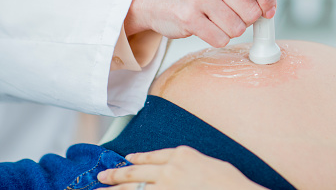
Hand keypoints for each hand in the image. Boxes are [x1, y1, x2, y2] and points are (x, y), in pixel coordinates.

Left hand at [97, 146, 265, 189]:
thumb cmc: (228, 180)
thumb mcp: (209, 162)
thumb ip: (190, 162)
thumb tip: (179, 166)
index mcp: (181, 154)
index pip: (152, 156)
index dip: (137, 159)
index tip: (126, 160)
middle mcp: (170, 168)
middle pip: (136, 172)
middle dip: (116, 175)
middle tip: (101, 177)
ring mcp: (165, 186)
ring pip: (133, 187)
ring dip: (115, 189)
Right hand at [124, 0, 289, 46]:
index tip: (268, 10)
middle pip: (252, 12)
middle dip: (246, 19)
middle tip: (232, 13)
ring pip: (237, 28)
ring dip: (231, 30)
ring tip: (217, 19)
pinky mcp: (188, 18)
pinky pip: (220, 39)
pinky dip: (217, 38)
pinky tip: (207, 27)